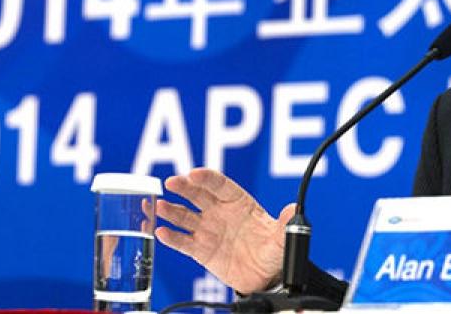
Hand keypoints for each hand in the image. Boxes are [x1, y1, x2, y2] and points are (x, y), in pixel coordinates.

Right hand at [154, 168, 295, 293]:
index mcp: (238, 203)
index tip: (194, 173)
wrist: (265, 277)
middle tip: (170, 182)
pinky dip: (171, 237)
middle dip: (183, 187)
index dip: (207, 178)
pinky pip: (183, 241)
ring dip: (170, 211)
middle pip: (198, 195)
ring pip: (185, 216)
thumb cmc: (272, 249)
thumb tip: (293, 209)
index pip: (221, 185)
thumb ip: (284, 224)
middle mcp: (220, 213)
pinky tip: (160, 232)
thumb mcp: (281, 237)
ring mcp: (208, 230)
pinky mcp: (201, 250)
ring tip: (157, 206)